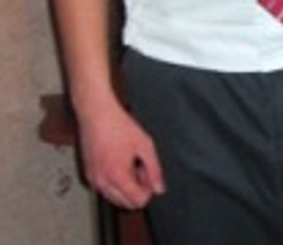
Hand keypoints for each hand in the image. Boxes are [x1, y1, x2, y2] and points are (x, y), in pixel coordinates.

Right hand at [77, 94, 165, 208]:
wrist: (97, 113)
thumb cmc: (118, 124)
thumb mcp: (144, 144)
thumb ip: (155, 169)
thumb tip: (159, 188)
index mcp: (118, 176)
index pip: (138, 201)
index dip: (148, 190)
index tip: (149, 175)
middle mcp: (103, 182)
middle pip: (126, 203)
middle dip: (136, 189)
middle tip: (140, 167)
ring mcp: (94, 179)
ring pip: (115, 198)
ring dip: (125, 187)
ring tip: (129, 163)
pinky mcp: (89, 174)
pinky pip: (104, 188)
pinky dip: (113, 182)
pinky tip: (118, 161)